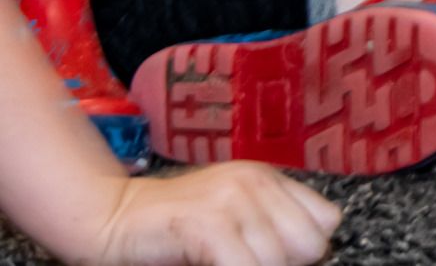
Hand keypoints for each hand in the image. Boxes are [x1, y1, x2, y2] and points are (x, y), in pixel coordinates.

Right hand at [80, 163, 340, 265]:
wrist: (109, 217)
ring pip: (278, 261)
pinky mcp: (208, 223)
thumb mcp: (232, 217)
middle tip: (242, 262)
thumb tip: (313, 254)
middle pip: (310, 245)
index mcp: (268, 179)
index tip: (276, 259)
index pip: (326, 221)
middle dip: (284, 265)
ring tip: (221, 263)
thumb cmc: (170, 230)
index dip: (304, 251)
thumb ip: (271, 227)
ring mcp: (233, 199)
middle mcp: (257, 182)